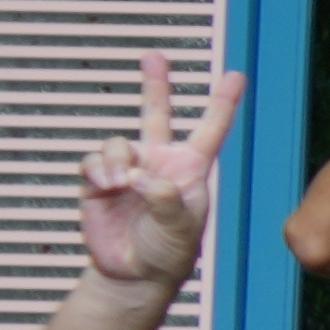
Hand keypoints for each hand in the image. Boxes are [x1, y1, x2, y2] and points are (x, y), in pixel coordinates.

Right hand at [71, 60, 238, 296]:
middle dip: (156, 84)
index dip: (222, 102)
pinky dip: (98, 170)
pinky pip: (93, 162)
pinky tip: (107, 186)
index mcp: (190, 169)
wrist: (134, 273)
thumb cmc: (167, 252)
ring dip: (117, 160)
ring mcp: (128, 170)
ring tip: (121, 184)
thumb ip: (164, 198)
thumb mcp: (178, 226)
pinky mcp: (99, 182)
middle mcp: (159, 163)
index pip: (210, 129)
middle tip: (155, 56)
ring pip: (118, 143)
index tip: (235, 76)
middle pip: (157, 115)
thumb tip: (138, 176)